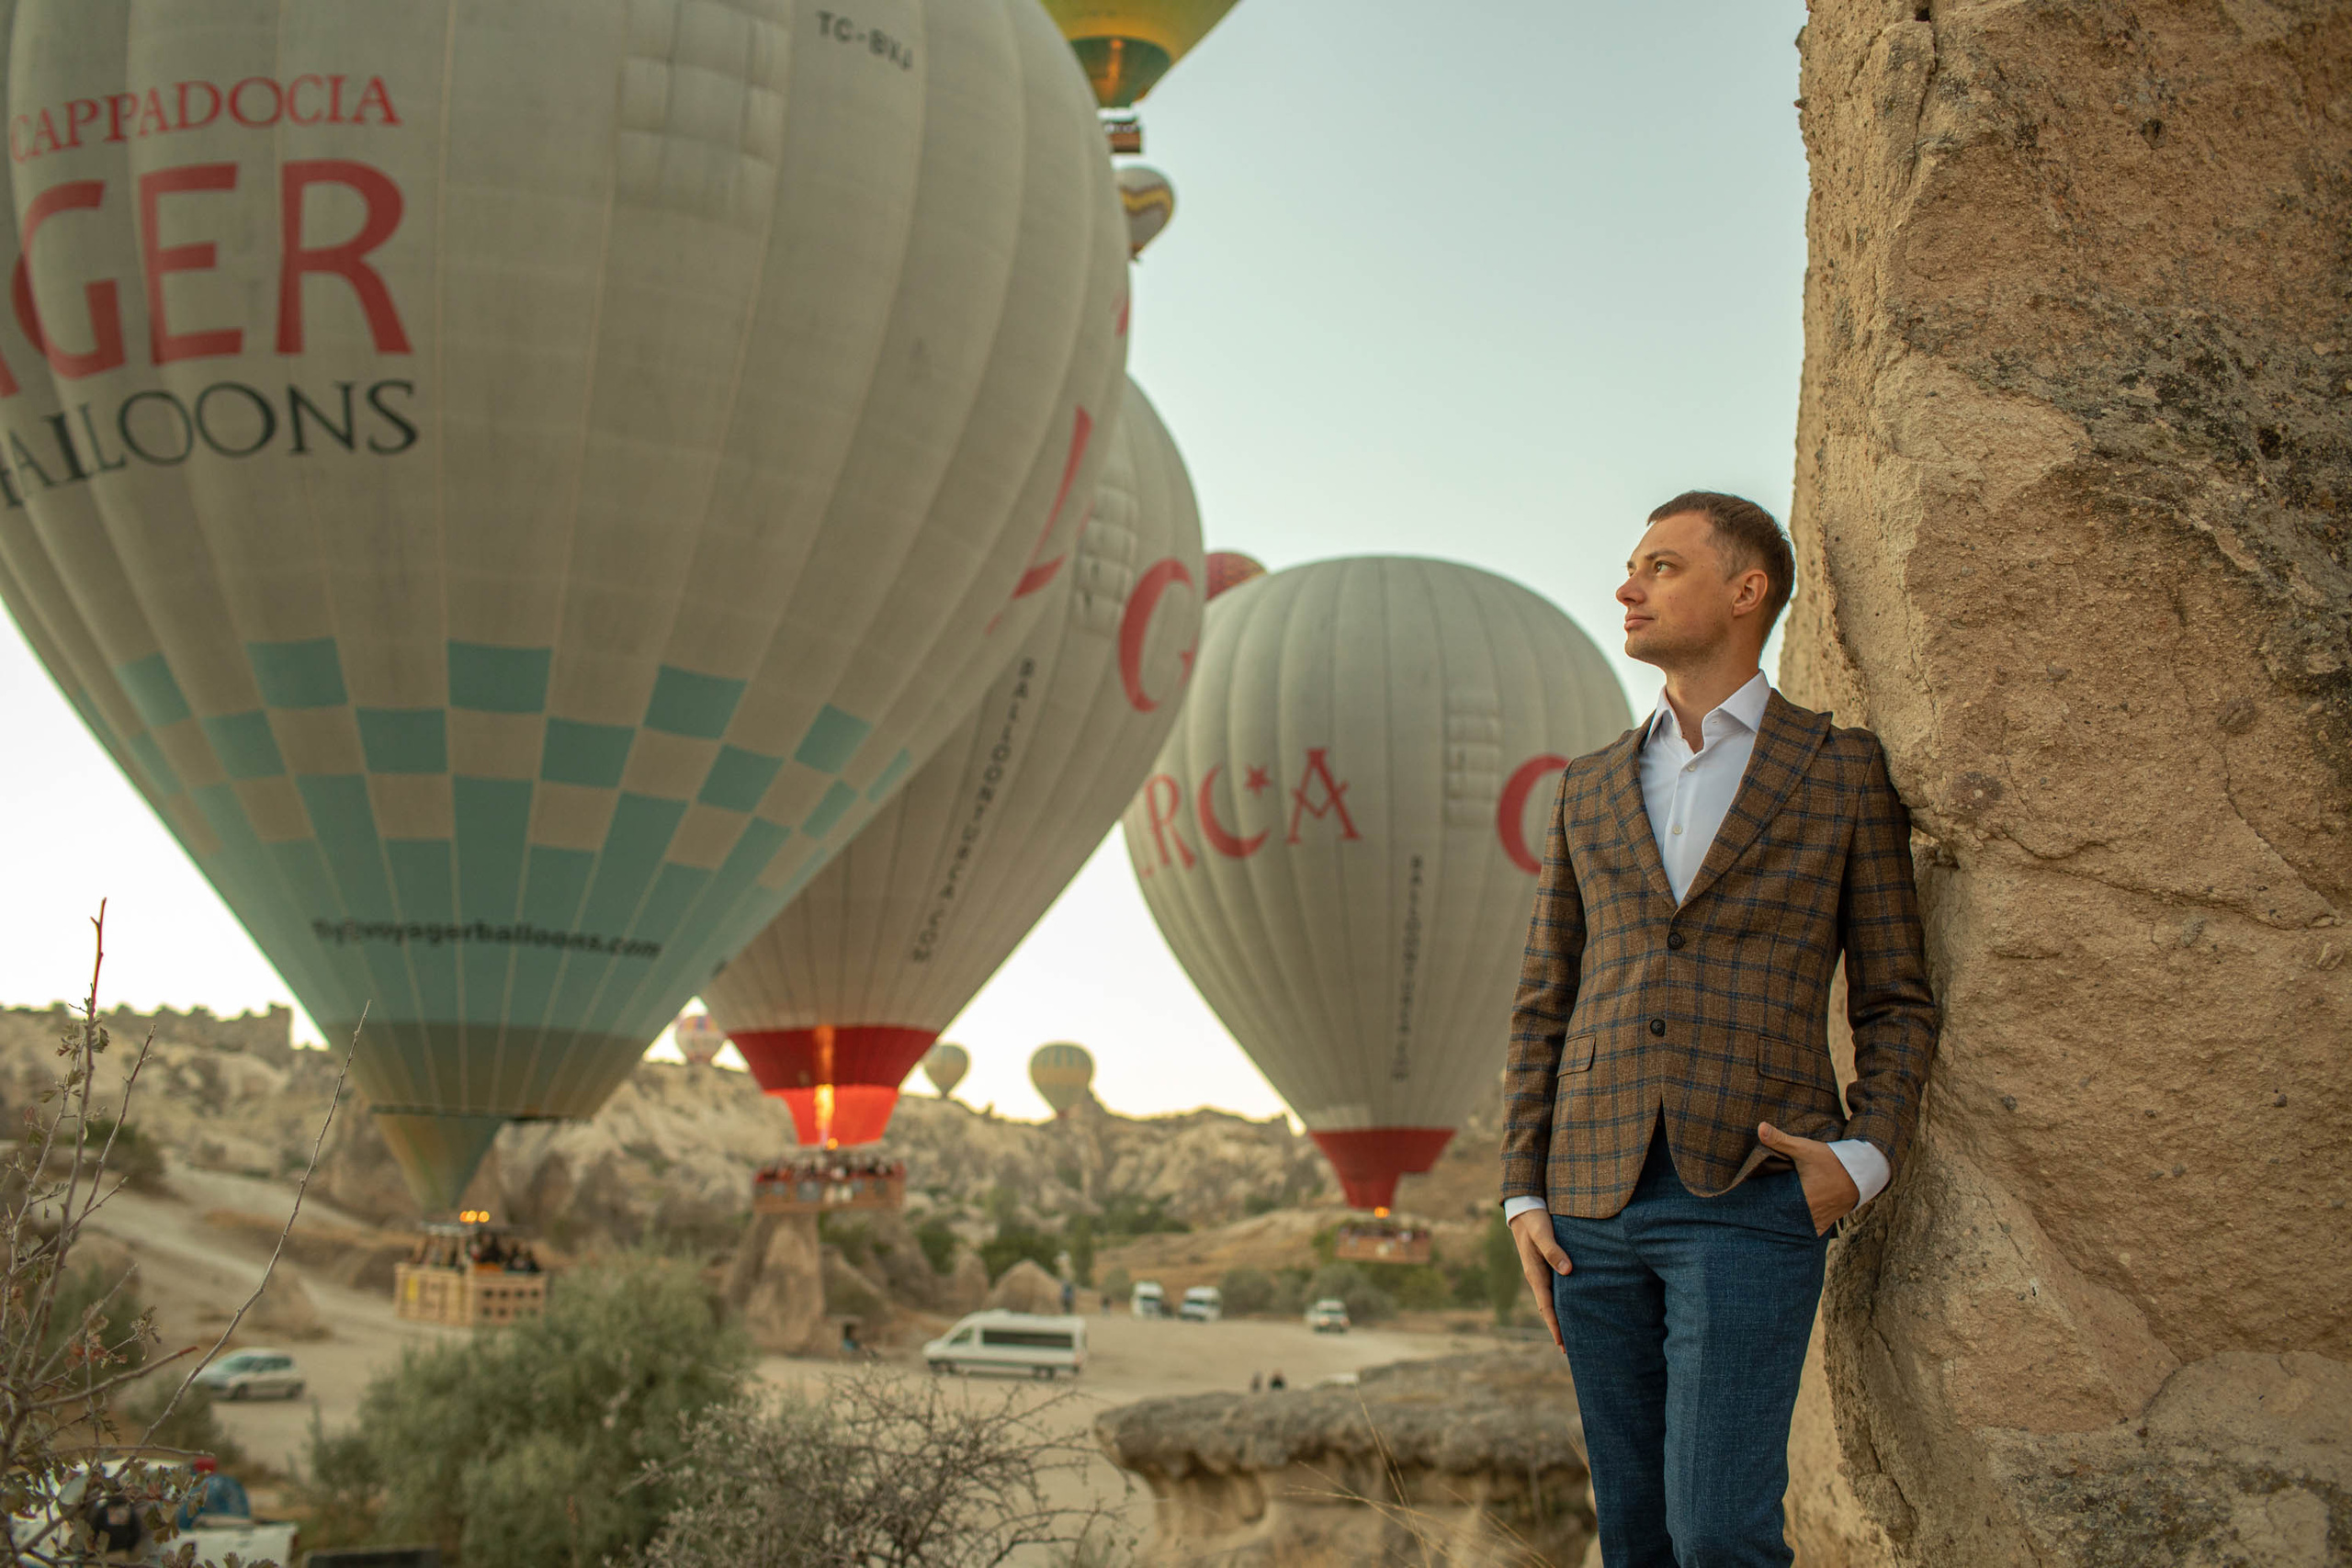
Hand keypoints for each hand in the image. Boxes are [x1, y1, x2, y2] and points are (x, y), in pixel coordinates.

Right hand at [1508, 1208, 1571, 1350]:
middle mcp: (1537, 1276)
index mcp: (1534, 1273)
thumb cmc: (1534, 1219)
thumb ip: (1554, 1250)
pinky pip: (1555, 1289)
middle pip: (1548, 1308)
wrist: (1523, 1207)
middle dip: (1558, 1328)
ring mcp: (1541, 1272)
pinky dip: (1562, 1301)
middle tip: (1570, 1349)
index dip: (1554, 1325)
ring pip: (1551, 1300)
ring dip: (1560, 1317)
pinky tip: (1572, 1304)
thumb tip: (1568, 1271)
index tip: (1562, 1344)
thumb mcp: (1543, 1232)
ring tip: (1573, 1333)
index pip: (1546, 1306)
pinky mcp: (1546, 1265)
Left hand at [1758, 1121, 1859, 1234]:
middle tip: (1756, 1211)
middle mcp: (1809, 1215)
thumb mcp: (1805, 1148)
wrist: (1862, 1172)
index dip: (1760, 1207)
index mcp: (1801, 1199)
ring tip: (1770, 1217)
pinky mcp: (1826, 1223)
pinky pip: (1808, 1231)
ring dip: (1784, 1222)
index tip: (1750, 1204)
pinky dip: (1798, 1228)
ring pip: (1794, 1227)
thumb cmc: (1832, 1160)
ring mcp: (1818, 1221)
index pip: (1773, 1209)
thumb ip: (1780, 1139)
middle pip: (1782, 1219)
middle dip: (1771, 1216)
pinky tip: (1788, 1224)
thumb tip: (1759, 1127)